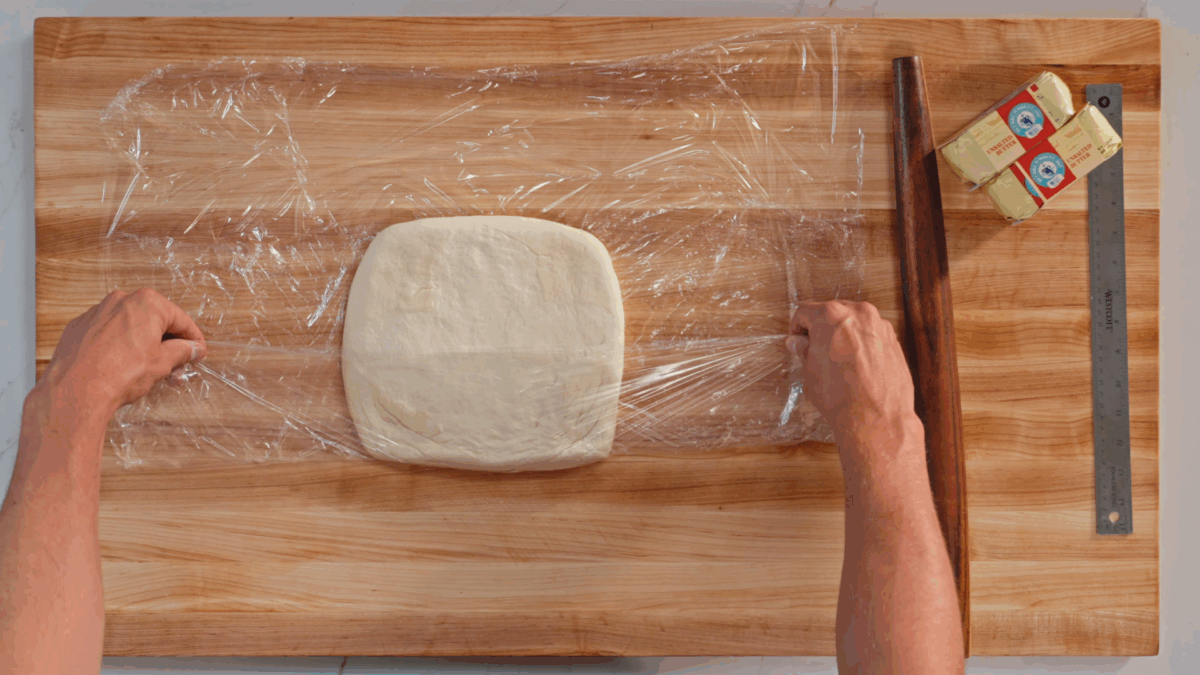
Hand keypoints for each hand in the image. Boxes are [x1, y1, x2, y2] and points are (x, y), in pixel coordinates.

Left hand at [36, 289, 206, 417]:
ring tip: (151, 371)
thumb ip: (181, 351)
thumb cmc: (120, 373)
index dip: (193, 338)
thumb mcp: (162, 363)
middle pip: (154, 321)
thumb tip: (192, 349)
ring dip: (144, 346)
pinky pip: (108, 333)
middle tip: (176, 367)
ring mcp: (97, 313)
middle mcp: (120, 301)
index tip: (198, 351)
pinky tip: (122, 366)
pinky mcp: (79, 327)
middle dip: (167, 345)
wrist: (76, 390)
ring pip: (130, 327)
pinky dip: (119, 346)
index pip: (180, 319)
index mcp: (146, 303)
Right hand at [787, 300, 918, 452]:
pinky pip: (871, 334)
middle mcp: (858, 313)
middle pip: (832, 312)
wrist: (876, 417)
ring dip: (843, 334)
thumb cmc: (839, 395)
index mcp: (830, 316)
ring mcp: (879, 324)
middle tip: (816, 350)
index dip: (797, 328)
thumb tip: (797, 342)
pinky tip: (857, 364)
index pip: (805, 312)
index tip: (797, 341)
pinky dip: (861, 343)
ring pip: (853, 322)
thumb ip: (804, 350)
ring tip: (838, 359)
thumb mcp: (810, 372)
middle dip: (822, 329)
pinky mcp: (893, 339)